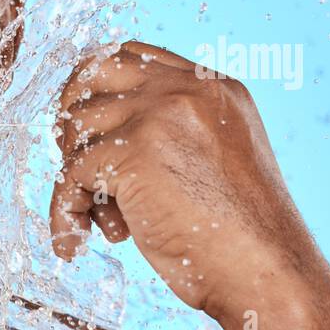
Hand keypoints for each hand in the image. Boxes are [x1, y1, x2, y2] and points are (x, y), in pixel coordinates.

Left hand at [49, 40, 317, 322]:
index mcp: (212, 87)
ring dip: (77, 181)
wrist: (264, 272)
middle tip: (78, 171)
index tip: (87, 138)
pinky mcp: (135, 151)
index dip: (96, 93)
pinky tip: (74, 242)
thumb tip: (96, 139)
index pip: (131, 57)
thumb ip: (169, 136)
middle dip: (71, 118)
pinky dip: (64, 212)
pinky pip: (70, 175)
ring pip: (77, 129)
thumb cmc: (239, 236)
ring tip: (109, 224)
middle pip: (93, 71)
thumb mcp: (212, 162)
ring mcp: (162, 114)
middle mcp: (187, 89)